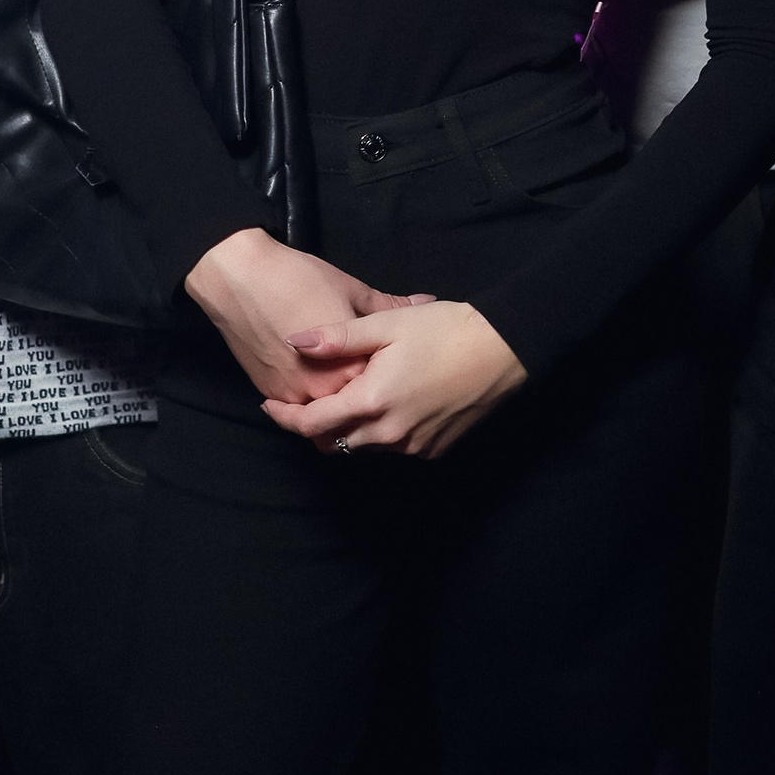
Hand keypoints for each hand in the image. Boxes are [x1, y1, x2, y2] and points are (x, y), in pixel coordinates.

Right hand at [184, 228, 431, 406]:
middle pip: (354, 411)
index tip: (399, 364)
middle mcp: (323, 393)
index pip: (383, 389)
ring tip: (347, 381)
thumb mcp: (352, 290)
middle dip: (366, 399)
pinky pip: (298, 409)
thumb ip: (390, 306)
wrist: (240, 278)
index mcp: (351, 369)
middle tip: (375, 377)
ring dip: (337, 407)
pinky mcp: (270, 393)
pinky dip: (310, 402)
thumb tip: (426, 303)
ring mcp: (293, 397)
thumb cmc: (300, 279)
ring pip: (324, 418)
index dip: (393, 377)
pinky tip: (318, 380)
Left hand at [263, 301, 525, 459]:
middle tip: (308, 399)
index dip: (285, 418)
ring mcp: (415, 446)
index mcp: (373, 401)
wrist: (505, 349)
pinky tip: (390, 403)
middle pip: (336, 442)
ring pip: (366, 446)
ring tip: (352, 396)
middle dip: (317, 426)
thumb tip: (294, 341)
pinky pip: (396, 447)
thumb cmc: (446, 330)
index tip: (269, 406)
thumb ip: (337, 337)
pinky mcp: (435, 449)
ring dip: (351, 429)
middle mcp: (390, 433)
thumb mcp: (388, 325)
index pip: (313, 424)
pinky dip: (383, 431)